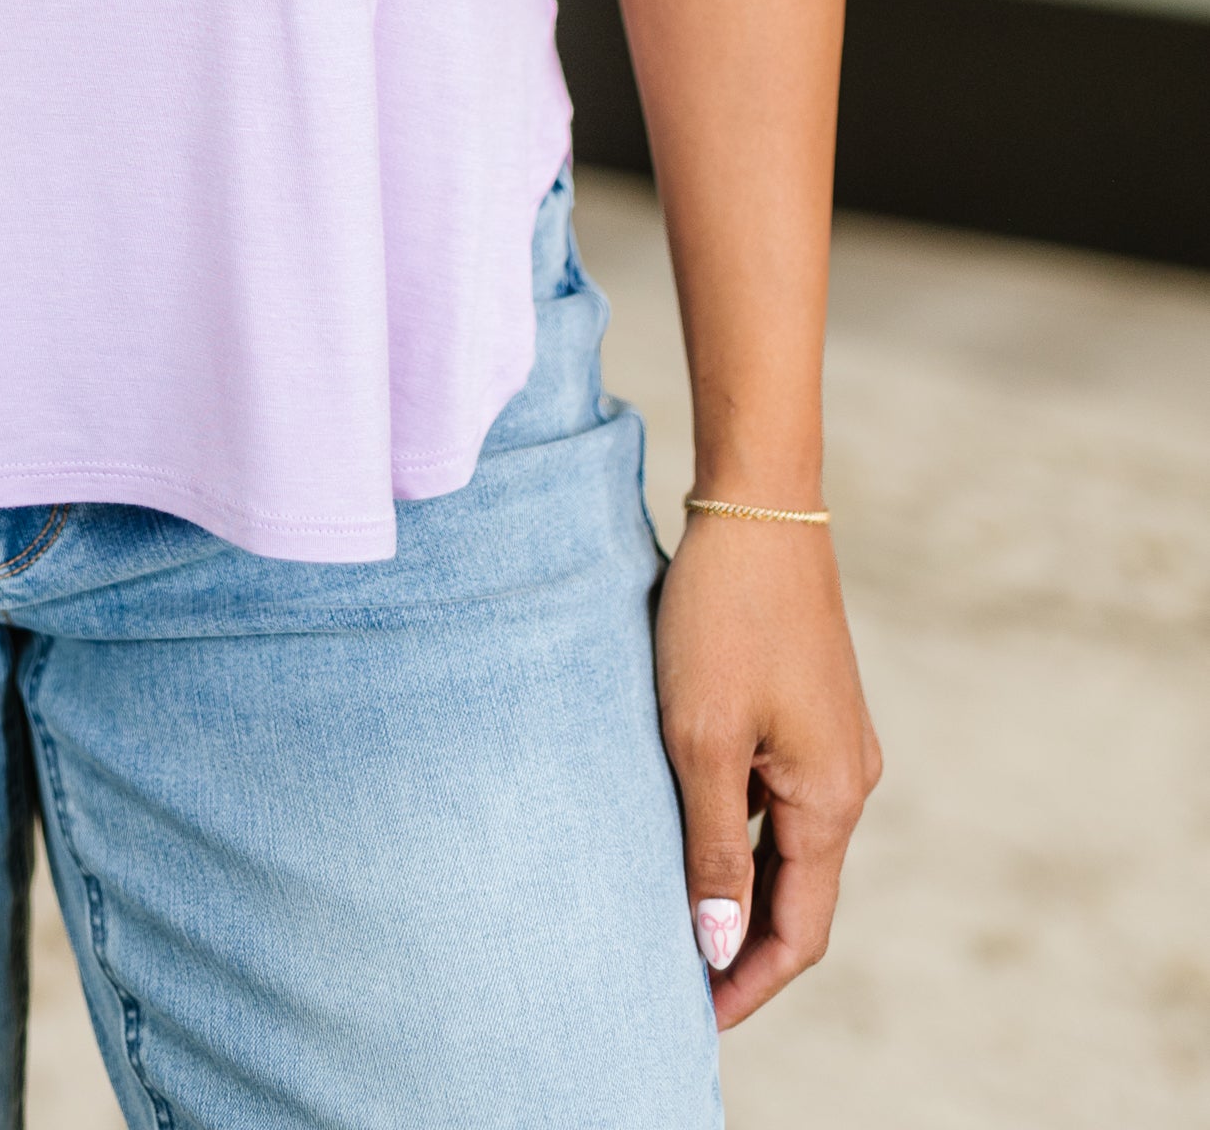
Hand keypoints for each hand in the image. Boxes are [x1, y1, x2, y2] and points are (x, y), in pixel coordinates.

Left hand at [653, 513, 880, 1027]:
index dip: (749, 981)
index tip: (693, 1016)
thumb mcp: (702, 739)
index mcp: (831, 798)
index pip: (801, 929)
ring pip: (786, 841)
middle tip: (674, 980)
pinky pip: (779, 792)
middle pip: (799, 892)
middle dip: (743, 942)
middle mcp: (849, 778)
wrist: (757, 504)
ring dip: (738, 881)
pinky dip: (740, 826)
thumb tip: (719, 945)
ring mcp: (835, 740)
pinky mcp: (813, 706)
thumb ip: (712, 848)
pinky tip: (688, 826)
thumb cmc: (721, 615)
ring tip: (671, 911)